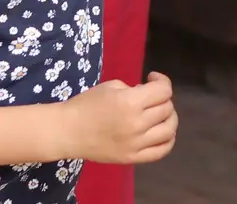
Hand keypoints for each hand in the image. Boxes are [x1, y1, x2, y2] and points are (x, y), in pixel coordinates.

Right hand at [62, 72, 178, 164]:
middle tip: (149, 97)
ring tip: (159, 113)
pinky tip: (163, 132)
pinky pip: (161, 151)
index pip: (164, 91)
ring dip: (168, 118)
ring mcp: (136, 144)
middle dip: (162, 98)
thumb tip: (150, 95)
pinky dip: (168, 140)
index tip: (151, 78)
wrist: (67, 132)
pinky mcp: (132, 158)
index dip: (162, 81)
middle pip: (167, 108)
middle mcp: (137, 124)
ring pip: (169, 130)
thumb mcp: (111, 86)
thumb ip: (135, 89)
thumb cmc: (86, 105)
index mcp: (130, 102)